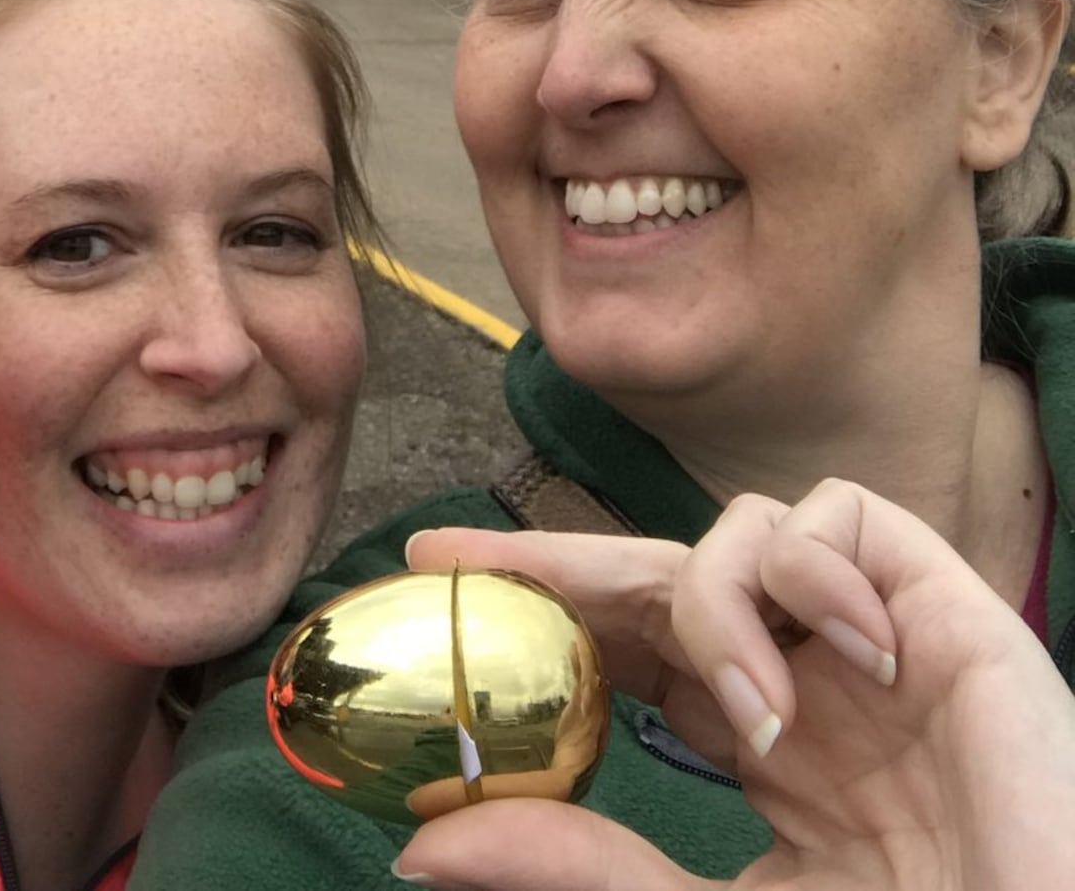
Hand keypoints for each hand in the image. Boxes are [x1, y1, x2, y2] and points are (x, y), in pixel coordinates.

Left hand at [396, 480, 1074, 890]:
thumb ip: (591, 870)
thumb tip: (428, 843)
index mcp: (771, 752)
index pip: (631, 654)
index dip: (540, 618)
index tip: (433, 594)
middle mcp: (810, 680)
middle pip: (661, 577)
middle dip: (557, 561)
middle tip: (454, 559)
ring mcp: (873, 639)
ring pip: (741, 530)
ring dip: (713, 606)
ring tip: (756, 728)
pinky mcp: (943, 603)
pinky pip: (844, 515)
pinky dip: (813, 570)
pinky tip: (847, 661)